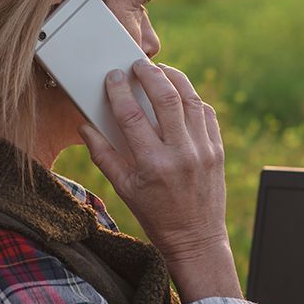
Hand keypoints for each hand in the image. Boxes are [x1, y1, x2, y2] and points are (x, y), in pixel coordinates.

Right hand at [80, 60, 242, 302]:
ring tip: (160, 71)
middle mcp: (180, 153)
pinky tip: (181, 94)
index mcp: (152, 163)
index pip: (131, 114)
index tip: (114, 76)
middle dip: (149, 74)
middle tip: (138, 64)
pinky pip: (207, 114)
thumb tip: (85, 127)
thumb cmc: (156, 216)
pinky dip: (193, 99)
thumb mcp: (124, 189)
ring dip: (175, 79)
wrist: (196, 239)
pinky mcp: (218, 151)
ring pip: (190, 100)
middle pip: (165, 97)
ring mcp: (203, 150)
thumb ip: (104, 155)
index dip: (119, 90)